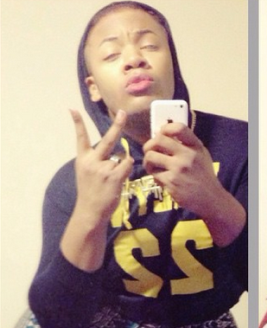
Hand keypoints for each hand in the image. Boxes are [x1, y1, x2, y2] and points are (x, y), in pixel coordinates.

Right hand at [61, 109, 132, 270]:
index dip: (78, 123)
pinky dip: (127, 170)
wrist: (90, 211)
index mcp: (83, 159)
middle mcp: (92, 161)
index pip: (80, 138)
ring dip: (121, 166)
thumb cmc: (91, 193)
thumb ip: (97, 161)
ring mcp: (103, 169)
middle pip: (107, 140)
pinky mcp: (114, 177)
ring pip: (122, 158)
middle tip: (123, 113)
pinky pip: (127, 165)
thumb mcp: (86, 174)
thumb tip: (119, 154)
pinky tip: (120, 179)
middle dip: (117, 125)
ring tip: (112, 181)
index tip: (73, 109)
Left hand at [143, 123, 220, 216]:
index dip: (165, 128)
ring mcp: (178, 169)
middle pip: (158, 140)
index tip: (161, 135)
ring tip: (152, 166)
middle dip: (149, 145)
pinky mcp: (171, 183)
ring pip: (150, 157)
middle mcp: (187, 155)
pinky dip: (156, 177)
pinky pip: (154, 175)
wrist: (210, 199)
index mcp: (195, 146)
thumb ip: (185, 144)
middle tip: (150, 152)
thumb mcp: (201, 155)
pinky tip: (162, 180)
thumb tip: (160, 133)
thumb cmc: (204, 176)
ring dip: (148, 162)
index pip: (178, 128)